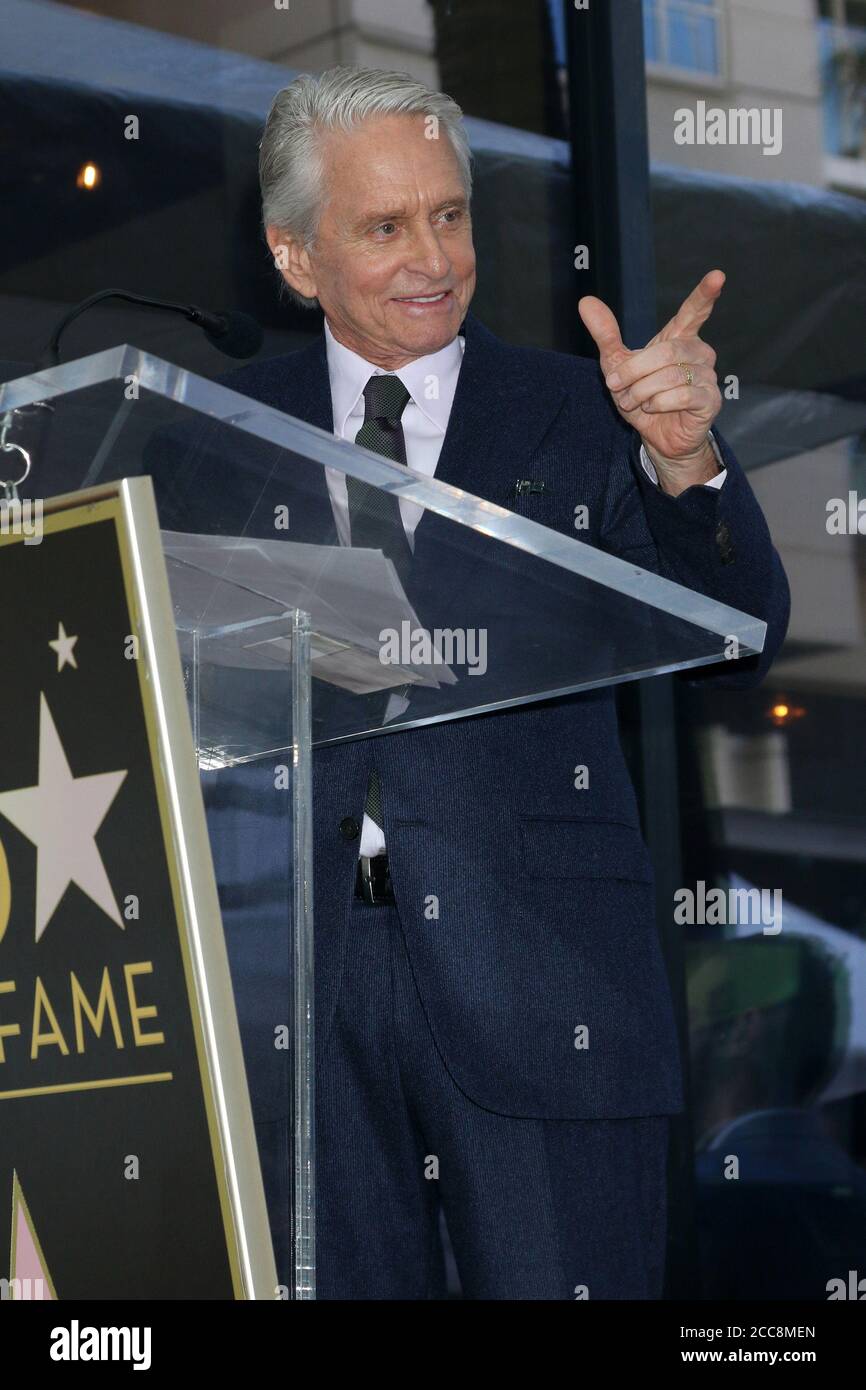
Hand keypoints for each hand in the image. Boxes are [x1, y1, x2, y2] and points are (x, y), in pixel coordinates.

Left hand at [579, 270, 724, 493]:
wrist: (657, 437)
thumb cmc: (642, 398)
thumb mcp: (617, 365)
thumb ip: (606, 334)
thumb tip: (585, 301)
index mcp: (679, 338)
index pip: (694, 312)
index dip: (705, 294)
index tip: (718, 275)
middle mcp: (699, 353)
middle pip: (667, 351)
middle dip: (635, 371)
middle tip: (618, 387)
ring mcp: (708, 377)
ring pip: (670, 375)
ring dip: (642, 391)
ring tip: (635, 402)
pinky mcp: (710, 400)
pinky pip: (681, 395)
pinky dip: (658, 403)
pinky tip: (653, 409)